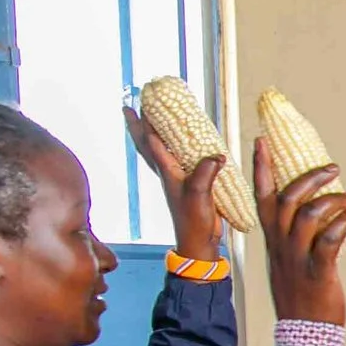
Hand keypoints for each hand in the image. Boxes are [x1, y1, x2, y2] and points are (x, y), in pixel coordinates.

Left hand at [126, 104, 223, 257]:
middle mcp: (168, 172)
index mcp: (167, 172)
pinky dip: (176, 147)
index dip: (147, 123)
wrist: (199, 242)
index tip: (142, 103)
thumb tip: (216, 155)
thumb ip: (205, 172)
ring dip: (152, 133)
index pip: (152, 142)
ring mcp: (178, 178)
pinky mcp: (190, 184)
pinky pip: (179, 159)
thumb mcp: (199, 195)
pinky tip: (181, 143)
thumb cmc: (194, 221)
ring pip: (159, 150)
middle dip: (137, 125)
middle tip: (129, 106)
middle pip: (147, 144)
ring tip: (149, 118)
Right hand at [255, 138, 345, 324]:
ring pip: (309, 216)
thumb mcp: (288, 260)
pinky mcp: (318, 272)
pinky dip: (342, 225)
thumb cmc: (299, 296)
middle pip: (287, 199)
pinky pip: (329, 242)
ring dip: (333, 201)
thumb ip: (295, 235)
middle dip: (310, 178)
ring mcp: (298, 258)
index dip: (261, 168)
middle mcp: (282, 245)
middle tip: (332, 168)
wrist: (303, 332)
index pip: (262, 196)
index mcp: (273, 240)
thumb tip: (313, 211)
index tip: (263, 141)